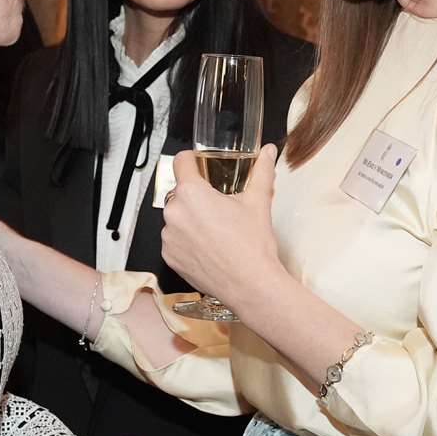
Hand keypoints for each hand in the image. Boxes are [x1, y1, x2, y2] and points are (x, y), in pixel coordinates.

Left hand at [161, 144, 280, 321]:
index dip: (190, 160)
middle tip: (218, 207)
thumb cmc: (253, 243)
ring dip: (190, 219)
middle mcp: (173, 212)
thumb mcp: (258, 201)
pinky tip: (208, 248)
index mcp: (191, 193)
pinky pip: (174, 240)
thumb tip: (268, 151)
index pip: (180, 162)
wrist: (250, 285)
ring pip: (176, 217)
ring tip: (215, 232)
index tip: (197, 164)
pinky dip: (186, 240)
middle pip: (180, 193)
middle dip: (196, 196)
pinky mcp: (168, 257)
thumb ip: (261, 171)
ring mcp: (168, 237)